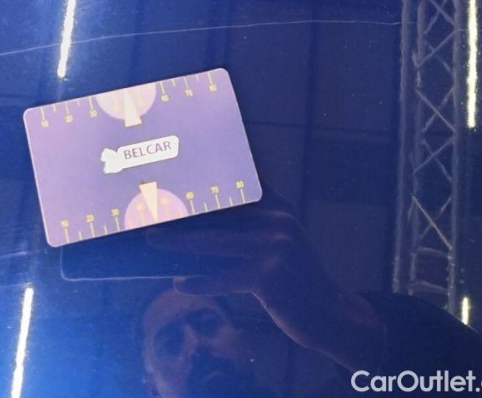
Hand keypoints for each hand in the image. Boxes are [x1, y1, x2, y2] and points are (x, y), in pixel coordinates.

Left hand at [146, 187, 383, 371]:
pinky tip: (179, 283)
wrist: (329, 314)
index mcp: (277, 206)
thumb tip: (199, 216)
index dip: (205, 174)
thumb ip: (251, 220)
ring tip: (152, 239)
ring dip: (178, 241)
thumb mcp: (279, 238)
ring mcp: (274, 247)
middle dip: (183, 210)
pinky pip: (224, 278)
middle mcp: (277, 220)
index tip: (174, 167)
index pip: (236, 182)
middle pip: (218, 211)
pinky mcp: (269, 277)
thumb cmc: (293, 276)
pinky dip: (199, 282)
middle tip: (151, 206)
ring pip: (214, 241)